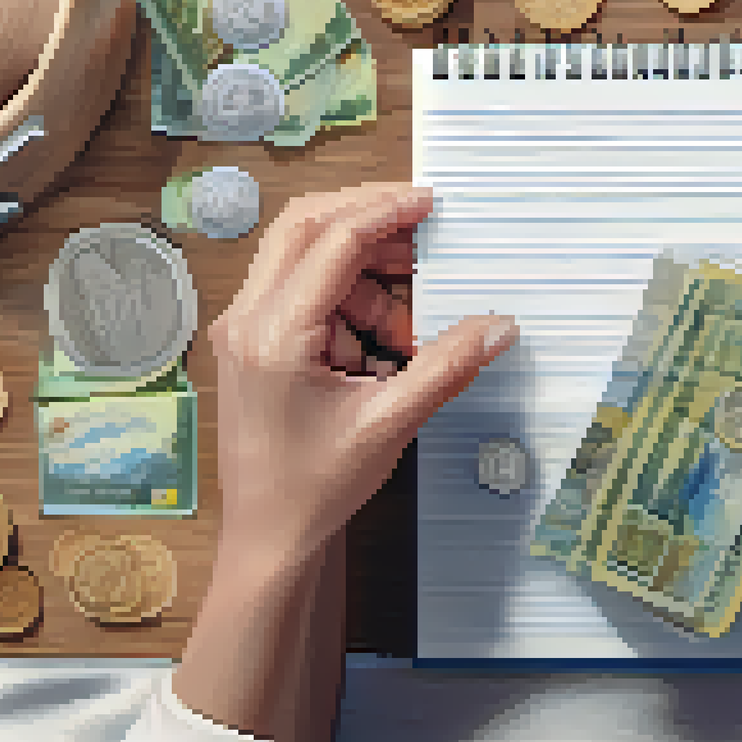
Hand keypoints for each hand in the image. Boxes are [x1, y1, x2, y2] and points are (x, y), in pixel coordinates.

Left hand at [207, 182, 518, 564]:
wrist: (267, 538)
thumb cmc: (316, 488)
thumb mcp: (389, 424)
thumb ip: (445, 367)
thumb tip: (499, 326)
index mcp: (274, 334)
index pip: (333, 241)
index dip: (386, 213)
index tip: (430, 203)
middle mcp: (247, 319)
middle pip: (304, 226)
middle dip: (367, 218)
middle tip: (421, 226)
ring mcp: (242, 328)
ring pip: (301, 256)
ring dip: (360, 269)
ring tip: (405, 324)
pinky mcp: (250, 342)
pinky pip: (299, 290)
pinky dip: (344, 297)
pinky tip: (379, 343)